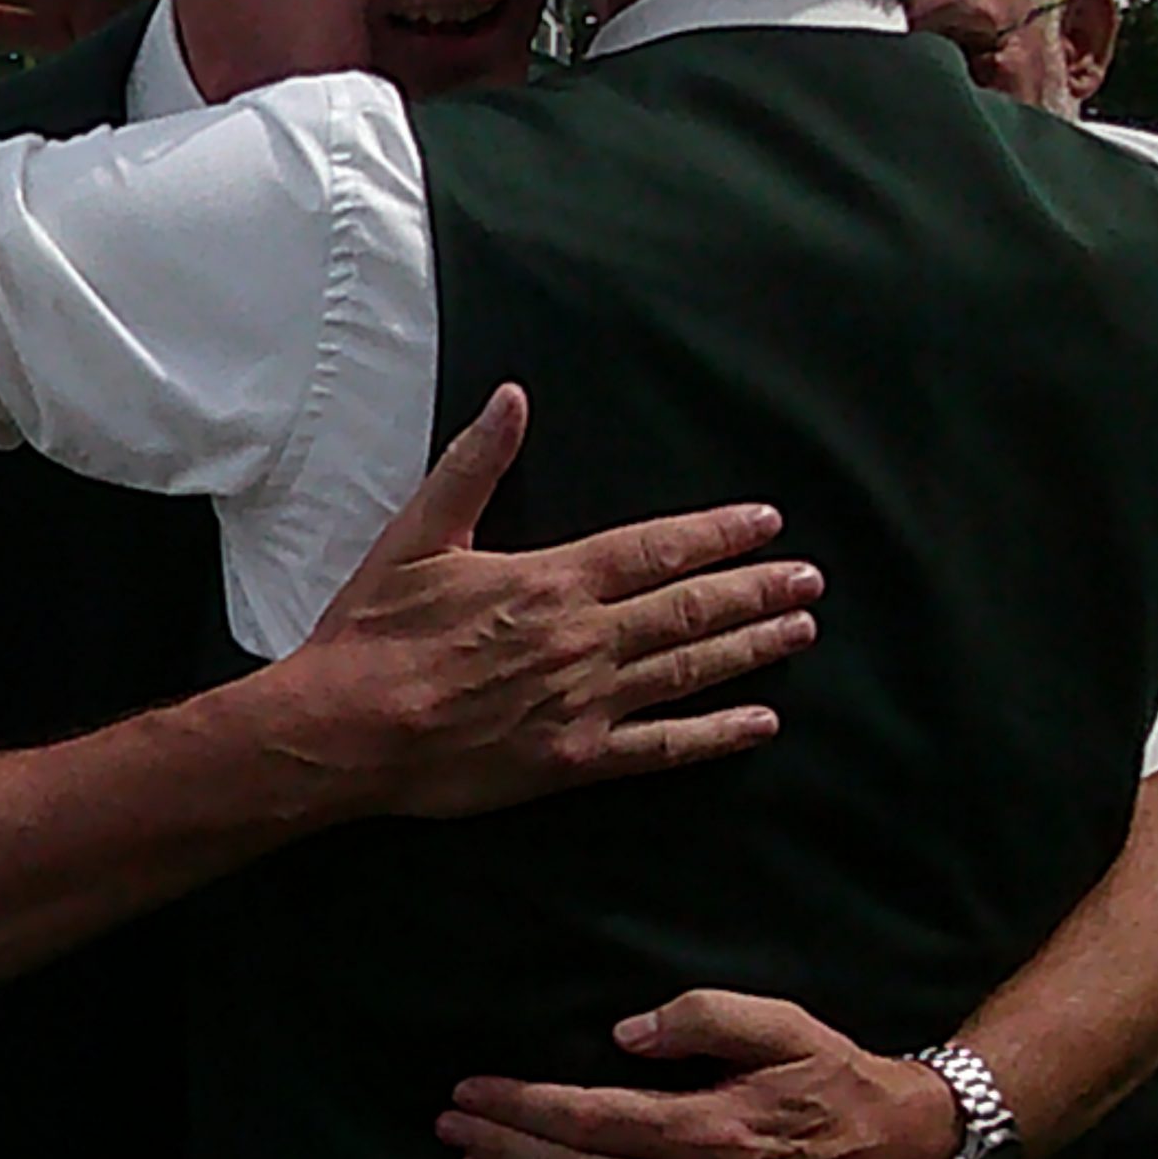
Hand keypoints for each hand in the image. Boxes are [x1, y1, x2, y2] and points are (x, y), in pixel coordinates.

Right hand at [270, 385, 817, 819]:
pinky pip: (663, 746)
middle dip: (757, 590)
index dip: (718, 535)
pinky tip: (759, 723)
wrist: (348, 728)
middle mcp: (584, 638)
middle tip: (809, 580)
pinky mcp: (574, 759)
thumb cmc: (375, 631)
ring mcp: (586, 702)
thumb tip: (511, 399)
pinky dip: (717, 735)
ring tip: (801, 631)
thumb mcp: (418, 535)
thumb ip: (474, 466)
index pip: (657, 549)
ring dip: (752, 648)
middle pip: (691, 608)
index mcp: (552, 580)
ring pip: (690, 669)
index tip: (767, 524)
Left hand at [435, 990, 962, 1158]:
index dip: (519, 1106)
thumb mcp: (783, 1025)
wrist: (914, 1156)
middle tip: (448, 1126)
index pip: (585, 1119)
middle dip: (501, 1148)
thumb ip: (702, 1018)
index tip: (470, 1089)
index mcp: (709, 1128)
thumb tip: (623, 1035)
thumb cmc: (840, 1080)